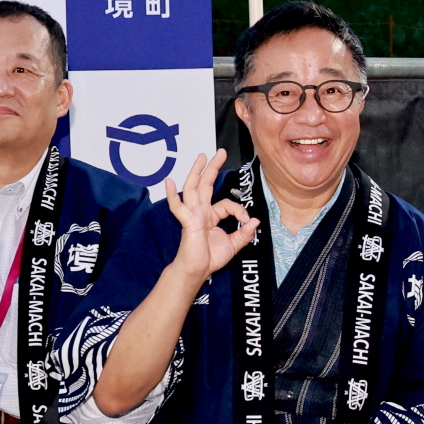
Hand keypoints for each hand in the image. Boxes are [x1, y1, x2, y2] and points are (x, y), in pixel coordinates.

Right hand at [163, 150, 259, 285]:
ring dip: (197, 172)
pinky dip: (172, 195)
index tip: (247, 221)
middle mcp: (201, 211)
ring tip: (201, 156)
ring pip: (193, 188)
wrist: (197, 271)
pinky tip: (168, 182)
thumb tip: (255, 220)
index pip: (227, 204)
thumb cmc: (210, 258)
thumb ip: (245, 233)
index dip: (239, 211)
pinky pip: (178, 207)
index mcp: (211, 215)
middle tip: (220, 152)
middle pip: (206, 184)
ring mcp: (192, 215)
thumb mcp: (234, 244)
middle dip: (213, 167)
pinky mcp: (187, 222)